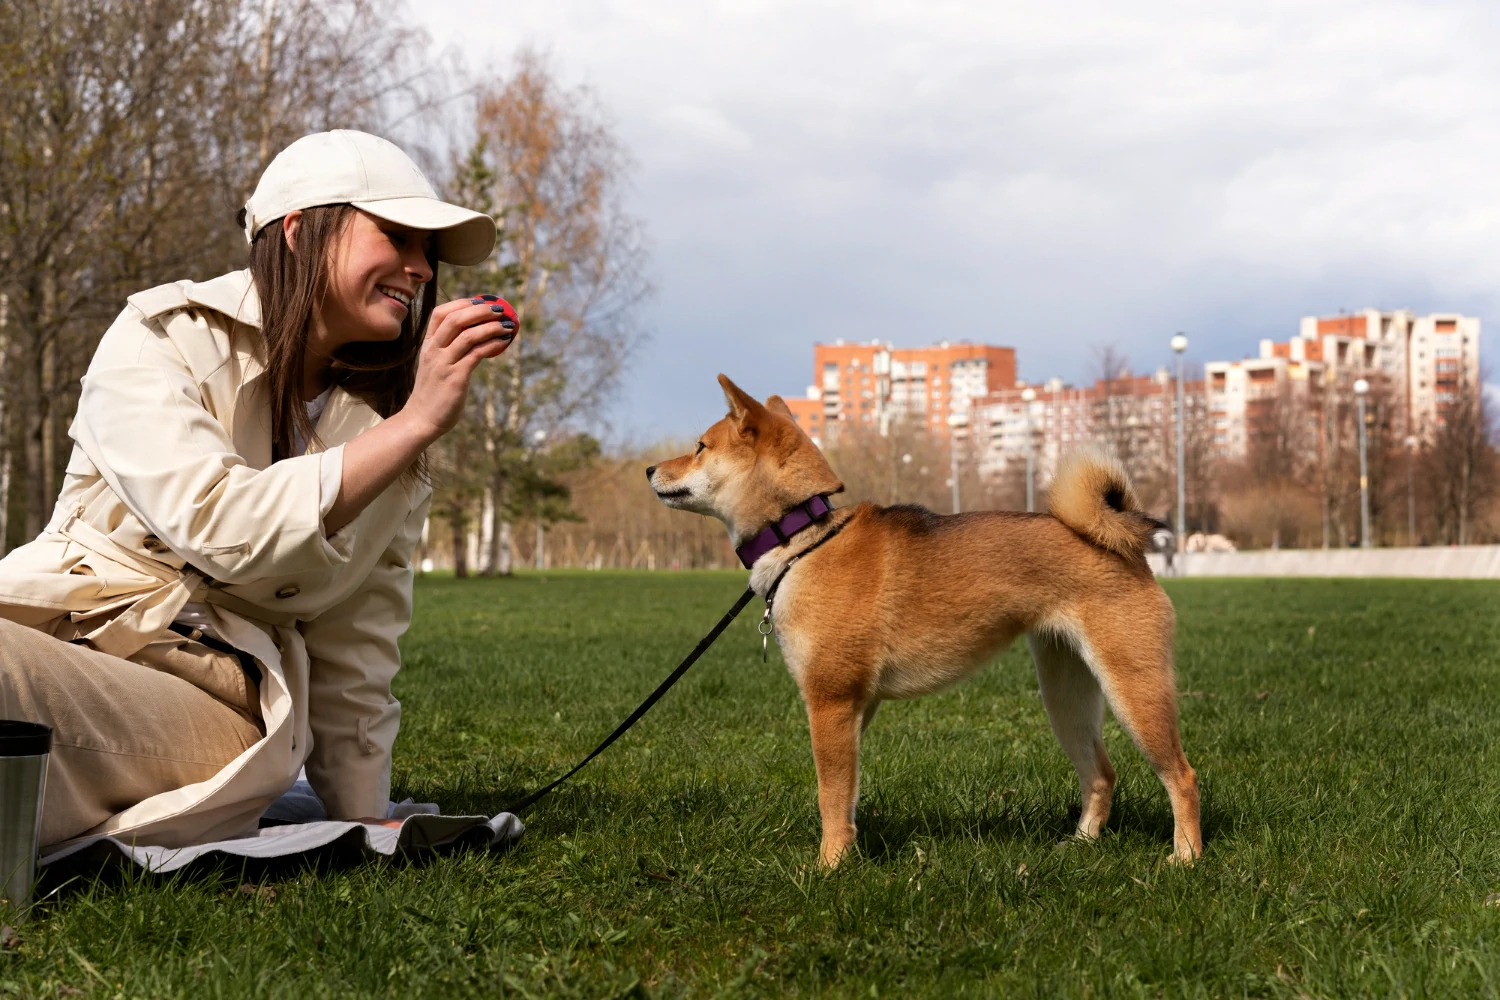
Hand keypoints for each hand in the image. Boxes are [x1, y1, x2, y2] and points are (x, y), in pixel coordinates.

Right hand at [402, 294, 518, 440]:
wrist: (421, 419)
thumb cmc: (433, 392)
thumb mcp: (435, 365)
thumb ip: (448, 349)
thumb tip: (475, 334)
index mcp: (427, 344)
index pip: (440, 313)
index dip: (462, 303)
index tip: (482, 301)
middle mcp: (434, 350)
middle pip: (456, 319)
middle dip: (481, 310)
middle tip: (500, 309)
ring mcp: (444, 364)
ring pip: (469, 335)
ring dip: (492, 327)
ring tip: (508, 325)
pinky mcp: (456, 378)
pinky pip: (477, 354)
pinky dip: (493, 344)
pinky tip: (504, 342)